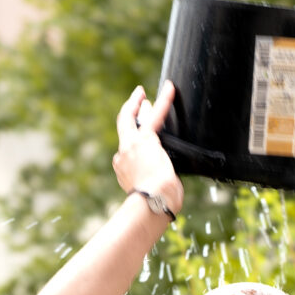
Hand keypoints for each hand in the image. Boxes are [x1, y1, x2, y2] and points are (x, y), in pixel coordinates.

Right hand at [113, 83, 183, 213]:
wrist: (150, 204)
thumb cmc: (155, 206)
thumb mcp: (152, 195)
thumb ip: (156, 185)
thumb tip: (170, 186)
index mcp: (124, 170)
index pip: (127, 151)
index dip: (132, 140)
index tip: (137, 133)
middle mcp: (123, 156)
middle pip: (124, 126)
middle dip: (130, 109)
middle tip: (138, 97)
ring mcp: (131, 146)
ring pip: (135, 118)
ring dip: (145, 104)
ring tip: (153, 91)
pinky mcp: (146, 140)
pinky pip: (157, 115)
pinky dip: (164, 101)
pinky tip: (170, 88)